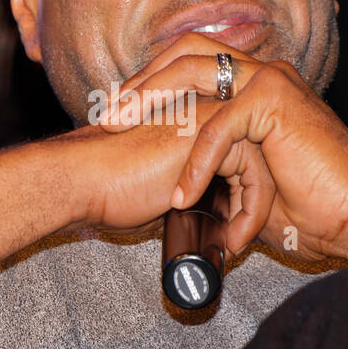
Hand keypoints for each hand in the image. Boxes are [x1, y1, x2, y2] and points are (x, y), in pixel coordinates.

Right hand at [65, 97, 277, 254]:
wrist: (83, 181)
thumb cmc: (108, 188)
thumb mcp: (159, 189)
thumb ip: (188, 190)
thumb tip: (212, 222)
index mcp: (191, 116)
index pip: (241, 151)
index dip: (241, 193)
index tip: (228, 231)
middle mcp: (204, 105)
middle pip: (258, 153)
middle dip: (256, 200)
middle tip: (237, 239)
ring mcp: (210, 113)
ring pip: (264, 162)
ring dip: (256, 210)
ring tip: (234, 242)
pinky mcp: (213, 131)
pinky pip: (255, 172)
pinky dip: (251, 211)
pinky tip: (229, 238)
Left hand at [104, 33, 347, 263]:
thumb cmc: (312, 206)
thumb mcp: (248, 181)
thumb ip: (216, 167)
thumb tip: (174, 185)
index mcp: (256, 85)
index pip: (192, 61)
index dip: (151, 81)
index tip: (118, 113)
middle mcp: (263, 73)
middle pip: (186, 53)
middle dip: (141, 81)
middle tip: (109, 114)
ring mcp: (270, 81)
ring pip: (194, 73)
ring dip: (150, 100)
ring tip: (120, 131)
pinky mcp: (275, 103)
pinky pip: (218, 125)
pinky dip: (194, 161)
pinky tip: (180, 193)